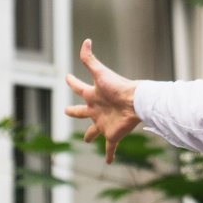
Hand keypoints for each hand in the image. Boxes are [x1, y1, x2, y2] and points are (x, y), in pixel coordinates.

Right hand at [61, 39, 140, 162]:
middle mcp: (97, 110)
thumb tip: (86, 40)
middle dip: (74, 111)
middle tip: (66, 110)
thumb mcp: (101, 73)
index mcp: (93, 96)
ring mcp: (104, 123)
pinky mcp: (112, 134)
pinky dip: (109, 154)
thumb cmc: (118, 87)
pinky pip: (109, 146)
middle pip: (81, 112)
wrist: (135, 102)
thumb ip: (90, 59)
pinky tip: (108, 162)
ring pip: (93, 131)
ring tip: (86, 140)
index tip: (67, 77)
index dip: (72, 82)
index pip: (79, 87)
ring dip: (89, 135)